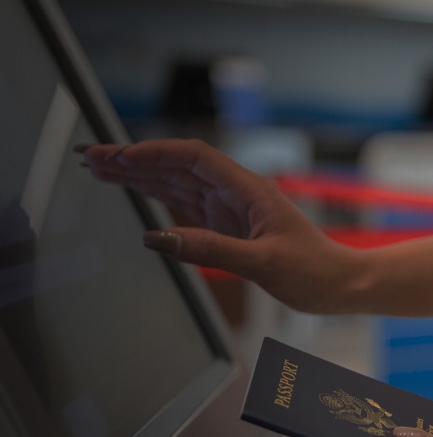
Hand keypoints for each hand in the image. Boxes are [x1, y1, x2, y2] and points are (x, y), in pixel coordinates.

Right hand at [75, 139, 361, 313]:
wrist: (337, 283)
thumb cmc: (313, 271)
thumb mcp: (262, 263)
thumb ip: (210, 250)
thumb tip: (158, 238)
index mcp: (247, 190)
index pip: (193, 158)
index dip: (153, 153)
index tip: (118, 156)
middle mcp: (235, 193)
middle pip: (176, 166)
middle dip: (134, 160)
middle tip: (92, 158)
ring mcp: (229, 208)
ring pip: (177, 183)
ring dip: (140, 175)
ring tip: (102, 170)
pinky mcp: (227, 226)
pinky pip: (186, 204)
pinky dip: (159, 196)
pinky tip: (138, 189)